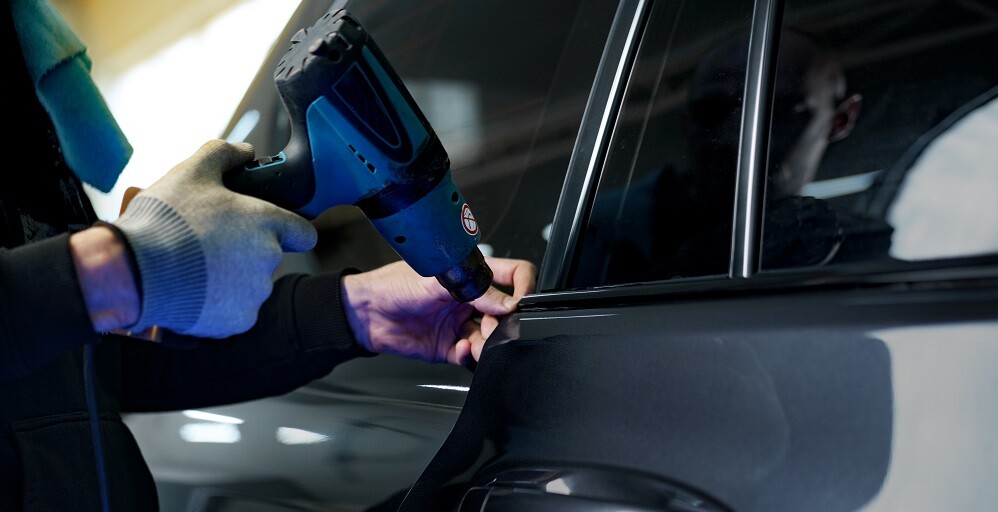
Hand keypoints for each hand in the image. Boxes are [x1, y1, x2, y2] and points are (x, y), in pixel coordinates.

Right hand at [113, 139, 316, 337]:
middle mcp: (268, 258)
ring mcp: (255, 292)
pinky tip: (192, 290)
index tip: (268, 231)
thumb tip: (245, 150)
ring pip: (250, 285)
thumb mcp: (191, 171)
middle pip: (267, 256)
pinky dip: (218, 305)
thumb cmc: (165, 219)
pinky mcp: (239, 320)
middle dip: (244, 251)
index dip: (288, 230)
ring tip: (193, 268)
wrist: (136, 272)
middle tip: (208, 244)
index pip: (302, 232)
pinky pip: (235, 311)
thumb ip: (224, 154)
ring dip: (231, 278)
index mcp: (265, 222)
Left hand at [341, 257, 536, 363]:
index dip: (524, 287)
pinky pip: (470, 354)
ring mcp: (460, 323)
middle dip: (505, 322)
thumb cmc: (391, 285)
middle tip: (496, 327)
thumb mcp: (436, 282)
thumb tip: (507, 302)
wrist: (364, 313)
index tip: (522, 303)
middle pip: (506, 311)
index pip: (513, 275)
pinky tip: (461, 349)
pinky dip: (470, 354)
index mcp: (470, 275)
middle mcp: (469, 299)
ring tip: (478, 342)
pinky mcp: (449, 346)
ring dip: (488, 342)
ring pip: (490, 336)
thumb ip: (474, 291)